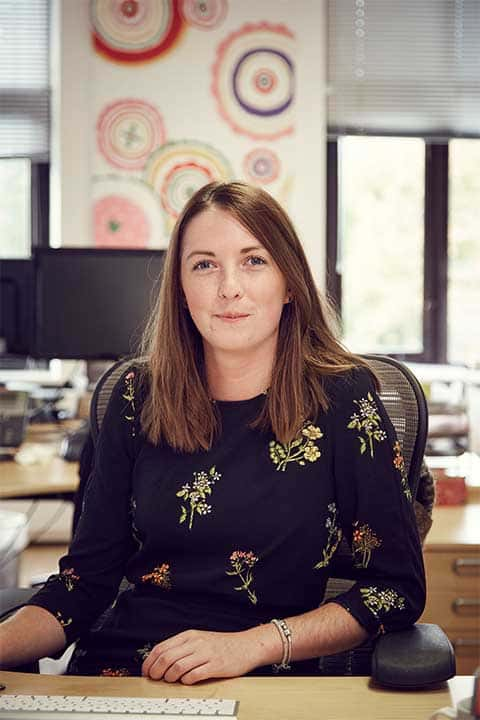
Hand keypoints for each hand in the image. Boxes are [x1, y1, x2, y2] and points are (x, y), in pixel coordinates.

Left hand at [141, 629, 259, 683]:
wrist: (246, 646)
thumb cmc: (221, 645)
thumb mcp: (199, 640)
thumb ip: (182, 648)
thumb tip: (160, 662)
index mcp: (189, 636)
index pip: (161, 648)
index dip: (149, 662)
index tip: (146, 672)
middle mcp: (196, 643)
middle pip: (166, 658)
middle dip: (156, 671)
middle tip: (155, 679)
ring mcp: (206, 654)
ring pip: (178, 667)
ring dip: (170, 677)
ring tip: (171, 681)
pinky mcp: (216, 665)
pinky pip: (195, 675)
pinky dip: (187, 681)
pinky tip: (187, 681)